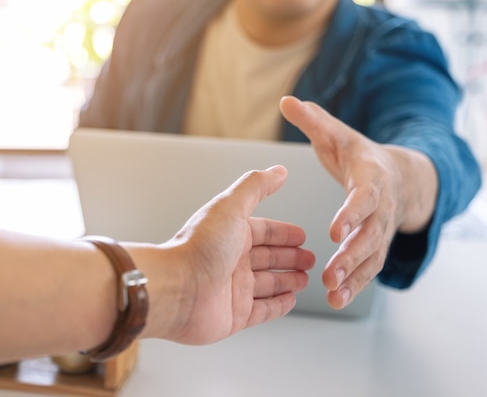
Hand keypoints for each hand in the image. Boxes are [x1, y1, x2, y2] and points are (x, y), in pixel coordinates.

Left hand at [130, 166, 314, 343]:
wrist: (176, 290)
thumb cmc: (198, 247)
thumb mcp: (231, 206)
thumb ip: (256, 186)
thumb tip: (278, 171)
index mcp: (230, 234)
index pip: (264, 231)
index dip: (284, 233)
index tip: (302, 235)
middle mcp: (231, 260)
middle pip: (268, 257)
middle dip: (290, 257)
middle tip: (310, 259)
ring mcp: (233, 288)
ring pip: (268, 283)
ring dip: (288, 280)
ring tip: (305, 279)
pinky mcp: (235, 315)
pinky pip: (263, 310)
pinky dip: (278, 305)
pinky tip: (290, 300)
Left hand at [279, 96, 437, 308]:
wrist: (399, 177)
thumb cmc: (361, 156)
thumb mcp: (339, 135)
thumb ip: (315, 121)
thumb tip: (287, 100)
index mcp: (371, 178)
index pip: (364, 197)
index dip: (352, 213)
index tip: (335, 229)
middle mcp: (380, 208)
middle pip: (370, 234)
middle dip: (352, 254)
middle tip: (332, 272)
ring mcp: (380, 230)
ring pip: (371, 257)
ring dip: (354, 277)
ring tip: (334, 294)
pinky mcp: (375, 247)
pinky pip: (368, 269)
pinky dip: (355, 284)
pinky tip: (337, 298)